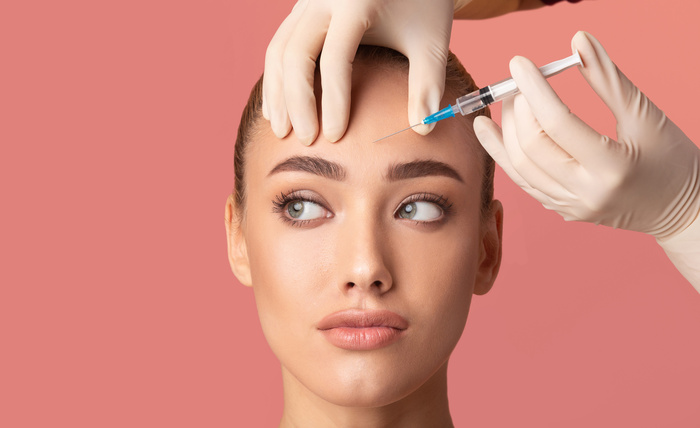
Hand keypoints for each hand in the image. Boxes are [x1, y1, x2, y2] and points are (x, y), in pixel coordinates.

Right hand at [263, 0, 454, 144]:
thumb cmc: (423, 8)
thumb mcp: (431, 42)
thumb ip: (427, 84)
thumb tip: (423, 127)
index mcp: (357, 1)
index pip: (335, 59)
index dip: (333, 102)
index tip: (335, 137)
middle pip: (295, 54)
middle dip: (297, 102)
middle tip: (306, 140)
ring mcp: (307, 1)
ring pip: (278, 49)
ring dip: (277, 93)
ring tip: (282, 131)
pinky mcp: (301, 8)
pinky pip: (279, 44)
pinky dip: (276, 78)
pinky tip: (279, 109)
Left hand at [474, 31, 699, 239]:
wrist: (682, 210)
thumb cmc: (672, 160)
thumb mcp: (645, 116)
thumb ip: (607, 79)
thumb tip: (577, 41)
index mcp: (611, 168)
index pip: (558, 123)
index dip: (534, 89)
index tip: (518, 64)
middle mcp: (586, 193)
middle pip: (531, 146)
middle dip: (517, 109)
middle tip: (516, 83)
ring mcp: (570, 206)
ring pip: (519, 168)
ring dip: (504, 131)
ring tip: (504, 102)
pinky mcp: (562, 211)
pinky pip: (523, 182)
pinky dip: (505, 154)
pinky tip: (492, 131)